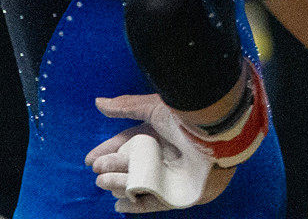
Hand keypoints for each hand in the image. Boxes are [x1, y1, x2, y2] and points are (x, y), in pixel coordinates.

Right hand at [87, 96, 230, 211]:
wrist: (217, 134)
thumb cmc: (189, 117)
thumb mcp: (155, 107)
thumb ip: (127, 106)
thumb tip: (98, 102)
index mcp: (163, 134)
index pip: (131, 144)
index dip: (110, 151)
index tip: (90, 160)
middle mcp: (168, 155)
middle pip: (133, 165)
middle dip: (113, 167)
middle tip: (98, 170)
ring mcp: (176, 176)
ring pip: (141, 184)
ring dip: (120, 184)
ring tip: (105, 181)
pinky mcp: (183, 195)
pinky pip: (157, 203)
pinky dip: (138, 205)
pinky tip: (121, 204)